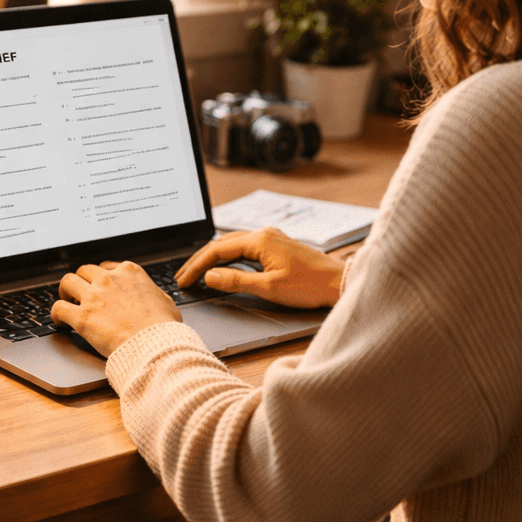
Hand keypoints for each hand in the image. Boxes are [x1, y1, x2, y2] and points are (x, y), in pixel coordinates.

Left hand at [51, 261, 181, 358]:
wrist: (155, 344)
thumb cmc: (164, 327)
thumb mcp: (166, 301)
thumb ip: (154, 293)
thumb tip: (153, 296)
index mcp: (129, 272)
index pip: (106, 266)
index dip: (100, 277)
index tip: (98, 285)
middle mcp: (109, 279)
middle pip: (84, 271)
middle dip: (81, 281)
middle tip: (80, 293)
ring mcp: (94, 297)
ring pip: (67, 282)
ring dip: (65, 292)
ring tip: (66, 301)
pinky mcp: (82, 317)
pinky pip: (59, 308)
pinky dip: (56, 313)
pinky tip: (59, 321)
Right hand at [174, 227, 344, 308]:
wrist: (338, 283)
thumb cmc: (309, 286)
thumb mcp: (269, 288)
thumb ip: (236, 281)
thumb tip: (210, 276)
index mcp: (260, 240)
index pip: (217, 250)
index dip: (196, 266)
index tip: (183, 280)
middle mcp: (264, 234)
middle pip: (221, 244)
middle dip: (199, 261)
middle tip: (182, 277)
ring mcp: (271, 238)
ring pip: (232, 244)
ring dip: (212, 258)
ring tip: (196, 272)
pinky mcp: (277, 245)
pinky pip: (244, 247)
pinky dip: (227, 257)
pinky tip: (222, 266)